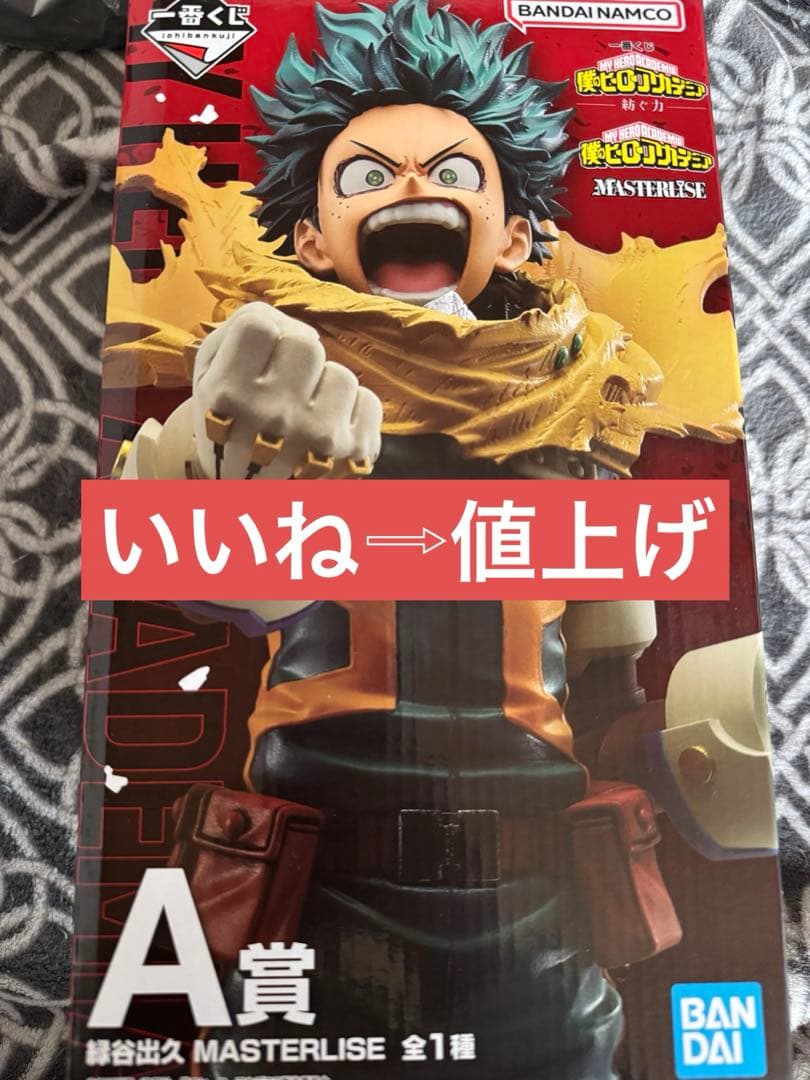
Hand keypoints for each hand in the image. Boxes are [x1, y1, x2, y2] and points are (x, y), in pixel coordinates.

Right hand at [191, 302, 382, 479]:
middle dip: (297, 360)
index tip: (262, 359)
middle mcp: (273, 416)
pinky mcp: (353, 455)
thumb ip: (242, 326)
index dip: (265, 335)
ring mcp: (317, 437)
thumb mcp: (208, 374)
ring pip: (342, 374)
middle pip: (306, 343)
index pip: (259, 325)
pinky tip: (329, 430)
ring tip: (306, 414)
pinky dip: (353, 412)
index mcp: (229, 394)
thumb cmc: (229, 422)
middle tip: (286, 388)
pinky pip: (370, 402)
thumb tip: (300, 326)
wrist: (247, 496)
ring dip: (326, 389)